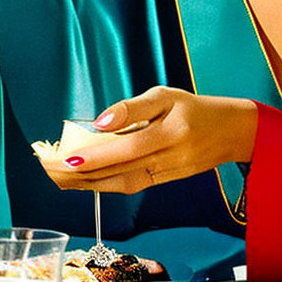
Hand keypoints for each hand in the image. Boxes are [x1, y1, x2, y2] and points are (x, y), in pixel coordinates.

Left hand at [40, 86, 257, 194]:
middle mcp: (169, 158)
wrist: (232, 132)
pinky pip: (130, 186)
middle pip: (118, 170)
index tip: (66, 156)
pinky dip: (104, 185)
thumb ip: (132, 108)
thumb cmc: (195, 109)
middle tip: (49, 167)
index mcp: (171, 133)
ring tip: (58, 177)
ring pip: (122, 184)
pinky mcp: (165, 181)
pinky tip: (84, 181)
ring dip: (87, 184)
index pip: (126, 148)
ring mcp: (167, 173)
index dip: (95, 155)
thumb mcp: (166, 94)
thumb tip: (100, 122)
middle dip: (80, 172)